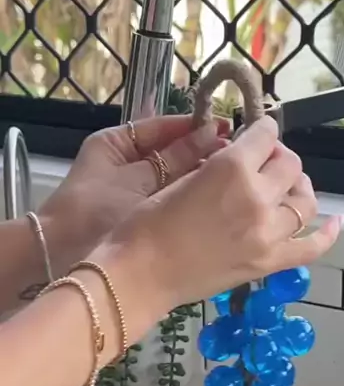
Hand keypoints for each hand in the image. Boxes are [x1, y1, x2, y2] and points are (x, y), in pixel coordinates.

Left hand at [38, 113, 227, 273]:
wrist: (62, 259)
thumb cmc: (94, 212)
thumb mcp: (138, 181)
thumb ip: (176, 159)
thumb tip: (212, 135)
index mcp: (118, 143)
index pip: (165, 127)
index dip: (196, 127)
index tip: (227, 130)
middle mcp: (129, 163)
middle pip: (172, 151)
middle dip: (203, 153)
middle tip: (240, 155)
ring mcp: (137, 191)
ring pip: (175, 176)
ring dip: (200, 177)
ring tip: (236, 176)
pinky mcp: (144, 217)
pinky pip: (173, 200)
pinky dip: (191, 199)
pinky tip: (218, 200)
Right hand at [93, 116, 343, 343]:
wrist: (140, 275)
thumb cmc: (145, 225)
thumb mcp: (178, 178)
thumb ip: (214, 164)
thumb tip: (235, 152)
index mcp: (231, 168)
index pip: (265, 135)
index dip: (260, 131)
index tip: (254, 136)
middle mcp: (258, 196)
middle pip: (290, 164)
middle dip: (277, 157)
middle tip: (261, 163)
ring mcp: (269, 233)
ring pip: (305, 200)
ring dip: (298, 187)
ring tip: (286, 187)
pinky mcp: (269, 262)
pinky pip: (313, 247)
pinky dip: (328, 233)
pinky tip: (337, 221)